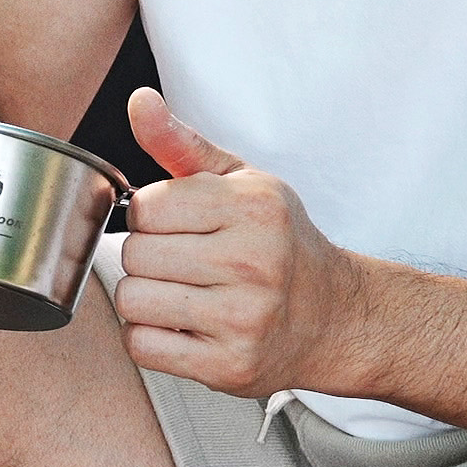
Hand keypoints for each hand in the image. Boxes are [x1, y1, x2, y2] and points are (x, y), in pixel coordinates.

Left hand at [107, 89, 373, 397]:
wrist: (334, 317)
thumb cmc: (277, 242)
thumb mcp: (240, 181)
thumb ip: (181, 143)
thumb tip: (139, 101)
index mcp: (253, 208)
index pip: (145, 207)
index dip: (150, 215)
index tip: (177, 224)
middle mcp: (252, 262)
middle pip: (135, 255)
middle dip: (147, 257)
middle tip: (183, 262)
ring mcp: (243, 318)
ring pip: (132, 300)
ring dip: (144, 299)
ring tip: (180, 293)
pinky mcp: (229, 366)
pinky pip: (142, 346)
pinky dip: (148, 337)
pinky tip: (181, 326)